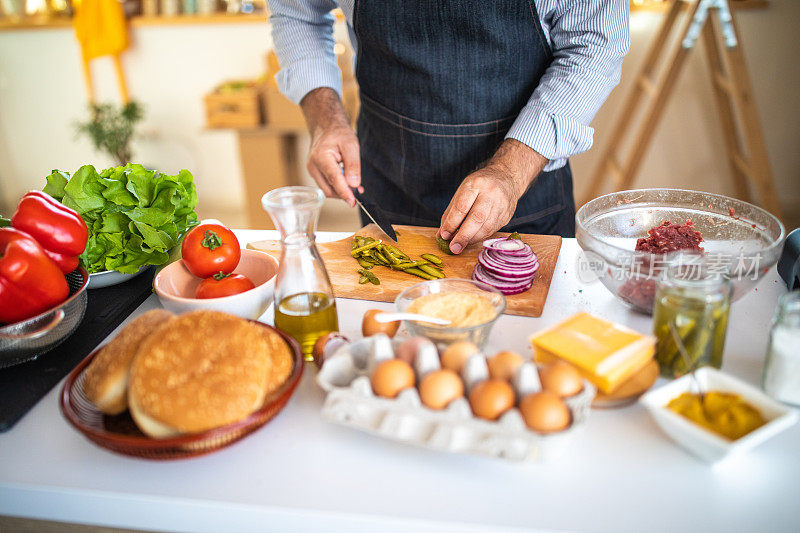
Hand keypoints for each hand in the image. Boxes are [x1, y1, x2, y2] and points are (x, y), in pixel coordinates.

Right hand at [300, 88, 360, 205]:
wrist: (326, 127)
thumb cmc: (339, 134)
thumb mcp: (351, 145)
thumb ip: (353, 165)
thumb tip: (354, 184)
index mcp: (321, 157)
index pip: (334, 179)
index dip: (344, 193)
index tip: (353, 202)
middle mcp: (313, 166)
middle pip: (329, 189)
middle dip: (344, 194)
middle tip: (359, 193)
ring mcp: (312, 170)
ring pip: (327, 189)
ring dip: (341, 191)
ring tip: (355, 187)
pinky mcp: (314, 173)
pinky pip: (326, 185)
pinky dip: (337, 187)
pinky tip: (347, 183)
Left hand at [439, 139, 547, 253]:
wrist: (506, 177)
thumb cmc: (479, 186)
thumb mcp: (462, 192)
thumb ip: (450, 213)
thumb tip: (441, 235)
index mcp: (475, 184)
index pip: (462, 206)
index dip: (452, 223)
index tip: (444, 235)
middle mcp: (491, 193)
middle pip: (477, 218)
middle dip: (463, 236)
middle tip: (454, 248)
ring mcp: (502, 204)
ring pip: (487, 227)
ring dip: (472, 239)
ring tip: (461, 245)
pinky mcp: (507, 215)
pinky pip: (493, 230)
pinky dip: (480, 237)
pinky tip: (472, 240)